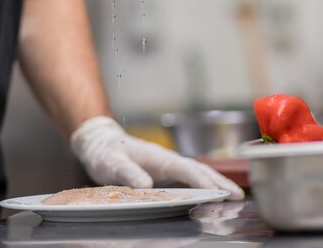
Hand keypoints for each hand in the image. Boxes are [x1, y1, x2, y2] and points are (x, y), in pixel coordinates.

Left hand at [70, 117, 244, 200]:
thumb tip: (147, 185)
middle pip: (198, 170)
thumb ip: (128, 173)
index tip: (219, 192)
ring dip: (216, 183)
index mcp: (158, 157)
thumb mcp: (112, 163)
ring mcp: (167, 165)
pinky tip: (212, 194)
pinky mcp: (165, 171)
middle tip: (239, 196)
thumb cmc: (106, 153)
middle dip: (219, 182)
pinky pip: (189, 178)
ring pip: (197, 173)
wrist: (101, 142)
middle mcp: (167, 160)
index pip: (186, 169)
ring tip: (235, 196)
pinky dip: (204, 185)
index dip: (203, 181)